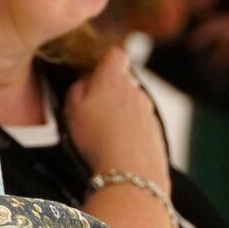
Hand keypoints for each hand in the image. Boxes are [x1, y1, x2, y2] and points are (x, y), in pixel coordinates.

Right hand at [64, 47, 171, 189]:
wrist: (131, 173)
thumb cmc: (97, 139)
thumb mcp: (72, 108)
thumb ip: (78, 86)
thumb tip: (86, 78)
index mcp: (113, 79)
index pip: (115, 54)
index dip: (105, 61)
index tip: (94, 73)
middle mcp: (136, 90)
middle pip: (124, 81)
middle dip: (111, 91)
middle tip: (94, 112)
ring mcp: (148, 111)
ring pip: (133, 104)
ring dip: (122, 113)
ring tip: (106, 135)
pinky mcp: (156, 132)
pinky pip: (141, 125)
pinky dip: (132, 132)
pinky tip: (120, 148)